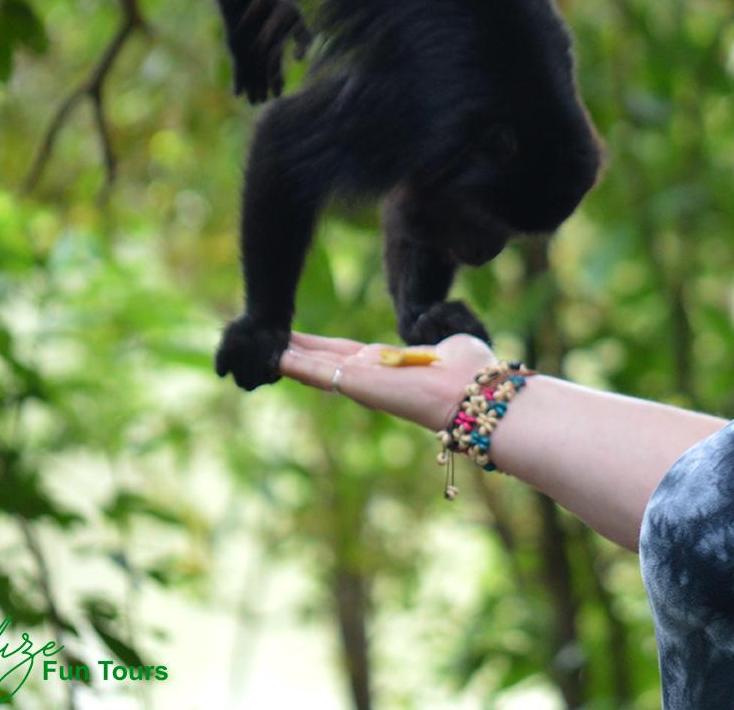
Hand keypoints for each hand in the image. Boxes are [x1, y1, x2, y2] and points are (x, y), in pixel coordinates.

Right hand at [280, 330, 496, 430]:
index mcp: (389, 365)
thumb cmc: (471, 374)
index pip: (346, 354)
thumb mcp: (452, 348)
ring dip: (288, 356)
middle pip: (323, 359)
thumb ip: (443, 346)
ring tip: (259, 347)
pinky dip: (292, 362)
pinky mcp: (356, 382)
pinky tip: (270, 355)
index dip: (321, 347)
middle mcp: (371, 375)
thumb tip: (451, 349)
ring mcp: (361, 381)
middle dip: (296, 350)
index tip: (299, 339)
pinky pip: (316, 371)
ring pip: (315, 367)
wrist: (474, 394)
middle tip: (267, 339)